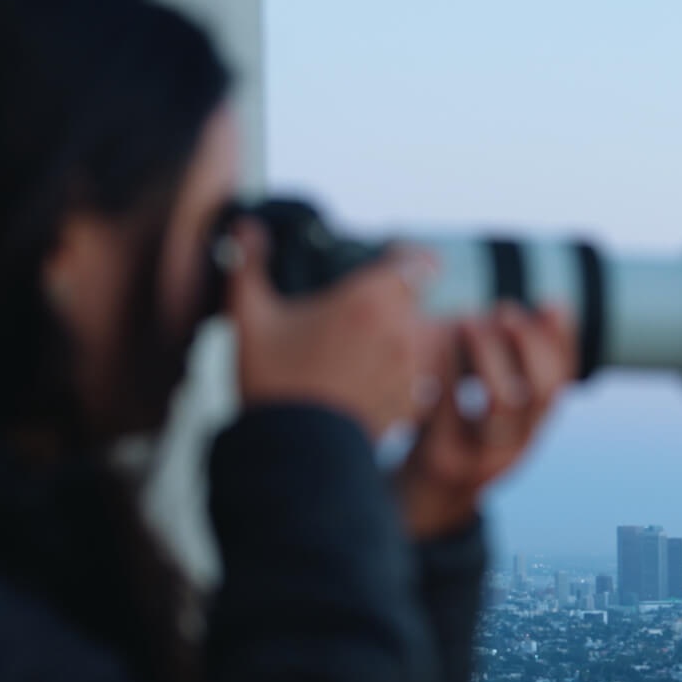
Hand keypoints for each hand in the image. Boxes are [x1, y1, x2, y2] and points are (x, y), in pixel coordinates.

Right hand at [226, 220, 435, 440]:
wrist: (291, 454)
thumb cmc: (271, 382)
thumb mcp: (248, 317)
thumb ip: (247, 264)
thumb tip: (244, 226)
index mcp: (372, 301)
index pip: (421, 262)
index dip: (408, 259)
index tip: (391, 261)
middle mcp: (403, 333)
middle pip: (433, 304)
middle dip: (415, 303)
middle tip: (387, 306)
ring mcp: (414, 373)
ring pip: (437, 344)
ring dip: (421, 340)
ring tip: (390, 344)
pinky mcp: (413, 407)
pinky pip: (428, 382)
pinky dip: (416, 378)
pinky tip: (387, 380)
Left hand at [395, 303, 576, 538]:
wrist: (414, 511)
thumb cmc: (450, 445)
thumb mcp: (486, 422)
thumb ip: (504, 379)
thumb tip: (516, 314)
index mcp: (529, 436)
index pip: (562, 385)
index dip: (563, 342)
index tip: (550, 301)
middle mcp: (514, 450)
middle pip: (540, 393)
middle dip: (528, 344)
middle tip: (504, 309)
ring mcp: (480, 458)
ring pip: (500, 401)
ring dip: (487, 353)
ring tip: (466, 319)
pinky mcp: (442, 460)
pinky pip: (448, 409)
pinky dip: (444, 371)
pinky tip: (431, 344)